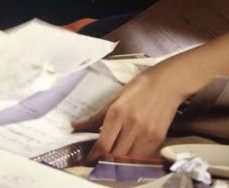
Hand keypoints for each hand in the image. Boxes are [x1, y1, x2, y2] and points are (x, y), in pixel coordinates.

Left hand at [72, 60, 186, 159]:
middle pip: (114, 155)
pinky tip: (130, 148)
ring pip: (128, 159)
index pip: (103, 144)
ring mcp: (147, 133)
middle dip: (104, 158)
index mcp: (118, 112)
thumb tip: (77, 126)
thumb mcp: (115, 97)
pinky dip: (133, 156)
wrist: (168, 83)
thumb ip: (97, 116)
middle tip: (101, 155)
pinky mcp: (158, 138)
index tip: (89, 157)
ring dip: (119, 160)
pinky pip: (142, 156)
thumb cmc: (140, 86)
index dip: (94, 155)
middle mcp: (132, 125)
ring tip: (115, 152)